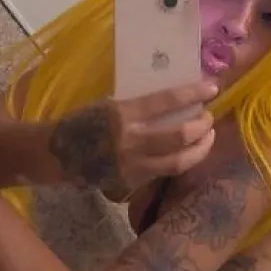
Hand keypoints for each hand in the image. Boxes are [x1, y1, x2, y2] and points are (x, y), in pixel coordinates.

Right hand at [48, 81, 217, 198]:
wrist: (58, 155)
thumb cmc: (84, 121)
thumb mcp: (110, 103)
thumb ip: (138, 104)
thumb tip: (174, 98)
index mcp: (122, 113)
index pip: (165, 101)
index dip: (192, 94)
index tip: (212, 88)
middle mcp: (130, 140)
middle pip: (179, 136)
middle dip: (202, 127)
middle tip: (209, 118)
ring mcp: (132, 165)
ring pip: (178, 161)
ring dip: (199, 149)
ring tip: (208, 138)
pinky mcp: (132, 182)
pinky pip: (164, 172)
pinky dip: (181, 162)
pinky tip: (189, 153)